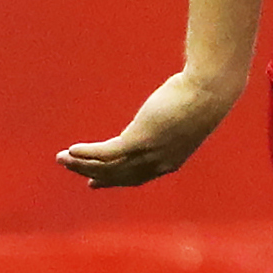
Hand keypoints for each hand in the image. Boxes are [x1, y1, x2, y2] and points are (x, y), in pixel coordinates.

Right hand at [57, 69, 242, 187]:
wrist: (210, 90)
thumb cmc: (202, 98)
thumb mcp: (185, 119)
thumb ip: (170, 126)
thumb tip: (164, 117)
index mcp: (170, 161)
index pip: (135, 178)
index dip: (112, 180)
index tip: (94, 182)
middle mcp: (158, 163)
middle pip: (116, 175)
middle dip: (90, 173)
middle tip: (70, 167)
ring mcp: (149, 153)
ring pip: (107, 166)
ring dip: (81, 163)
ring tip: (61, 158)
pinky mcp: (140, 139)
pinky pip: (106, 152)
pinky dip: (87, 152)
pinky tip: (72, 148)